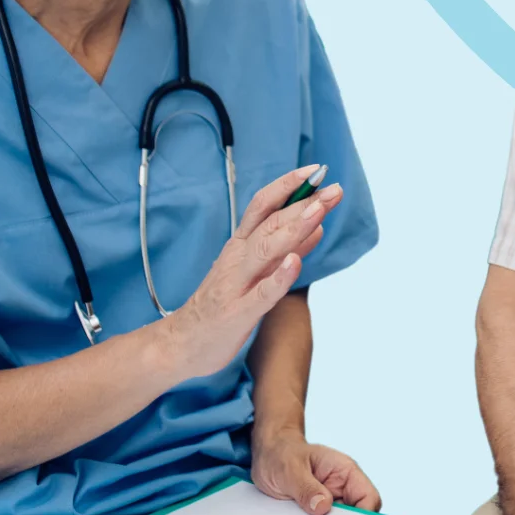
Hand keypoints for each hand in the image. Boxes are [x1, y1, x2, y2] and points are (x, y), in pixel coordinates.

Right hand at [156, 167, 343, 381]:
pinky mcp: (237, 312)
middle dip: (303, 203)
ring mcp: (236, 283)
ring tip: (318, 211)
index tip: (317, 171)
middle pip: (271, 222)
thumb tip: (318, 225)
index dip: (289, 185)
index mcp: (241, 243)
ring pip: (266, 249)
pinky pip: (261, 293)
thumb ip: (286, 247)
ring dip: (293, 229)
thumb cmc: (223, 302)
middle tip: (333, 188)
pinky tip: (295, 263)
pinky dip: (279, 277)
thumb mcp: (256, 269)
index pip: (265, 205)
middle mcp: (238, 257)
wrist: (181, 343)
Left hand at [251, 434, 381, 514]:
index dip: (364, 514)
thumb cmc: (283, 453)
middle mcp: (343, 488)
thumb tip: (323, 506)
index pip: (368, 497)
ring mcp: (331, 503)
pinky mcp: (318, 514)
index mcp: (345, 471)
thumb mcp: (290, 468)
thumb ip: (306, 487)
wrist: (269, 457)